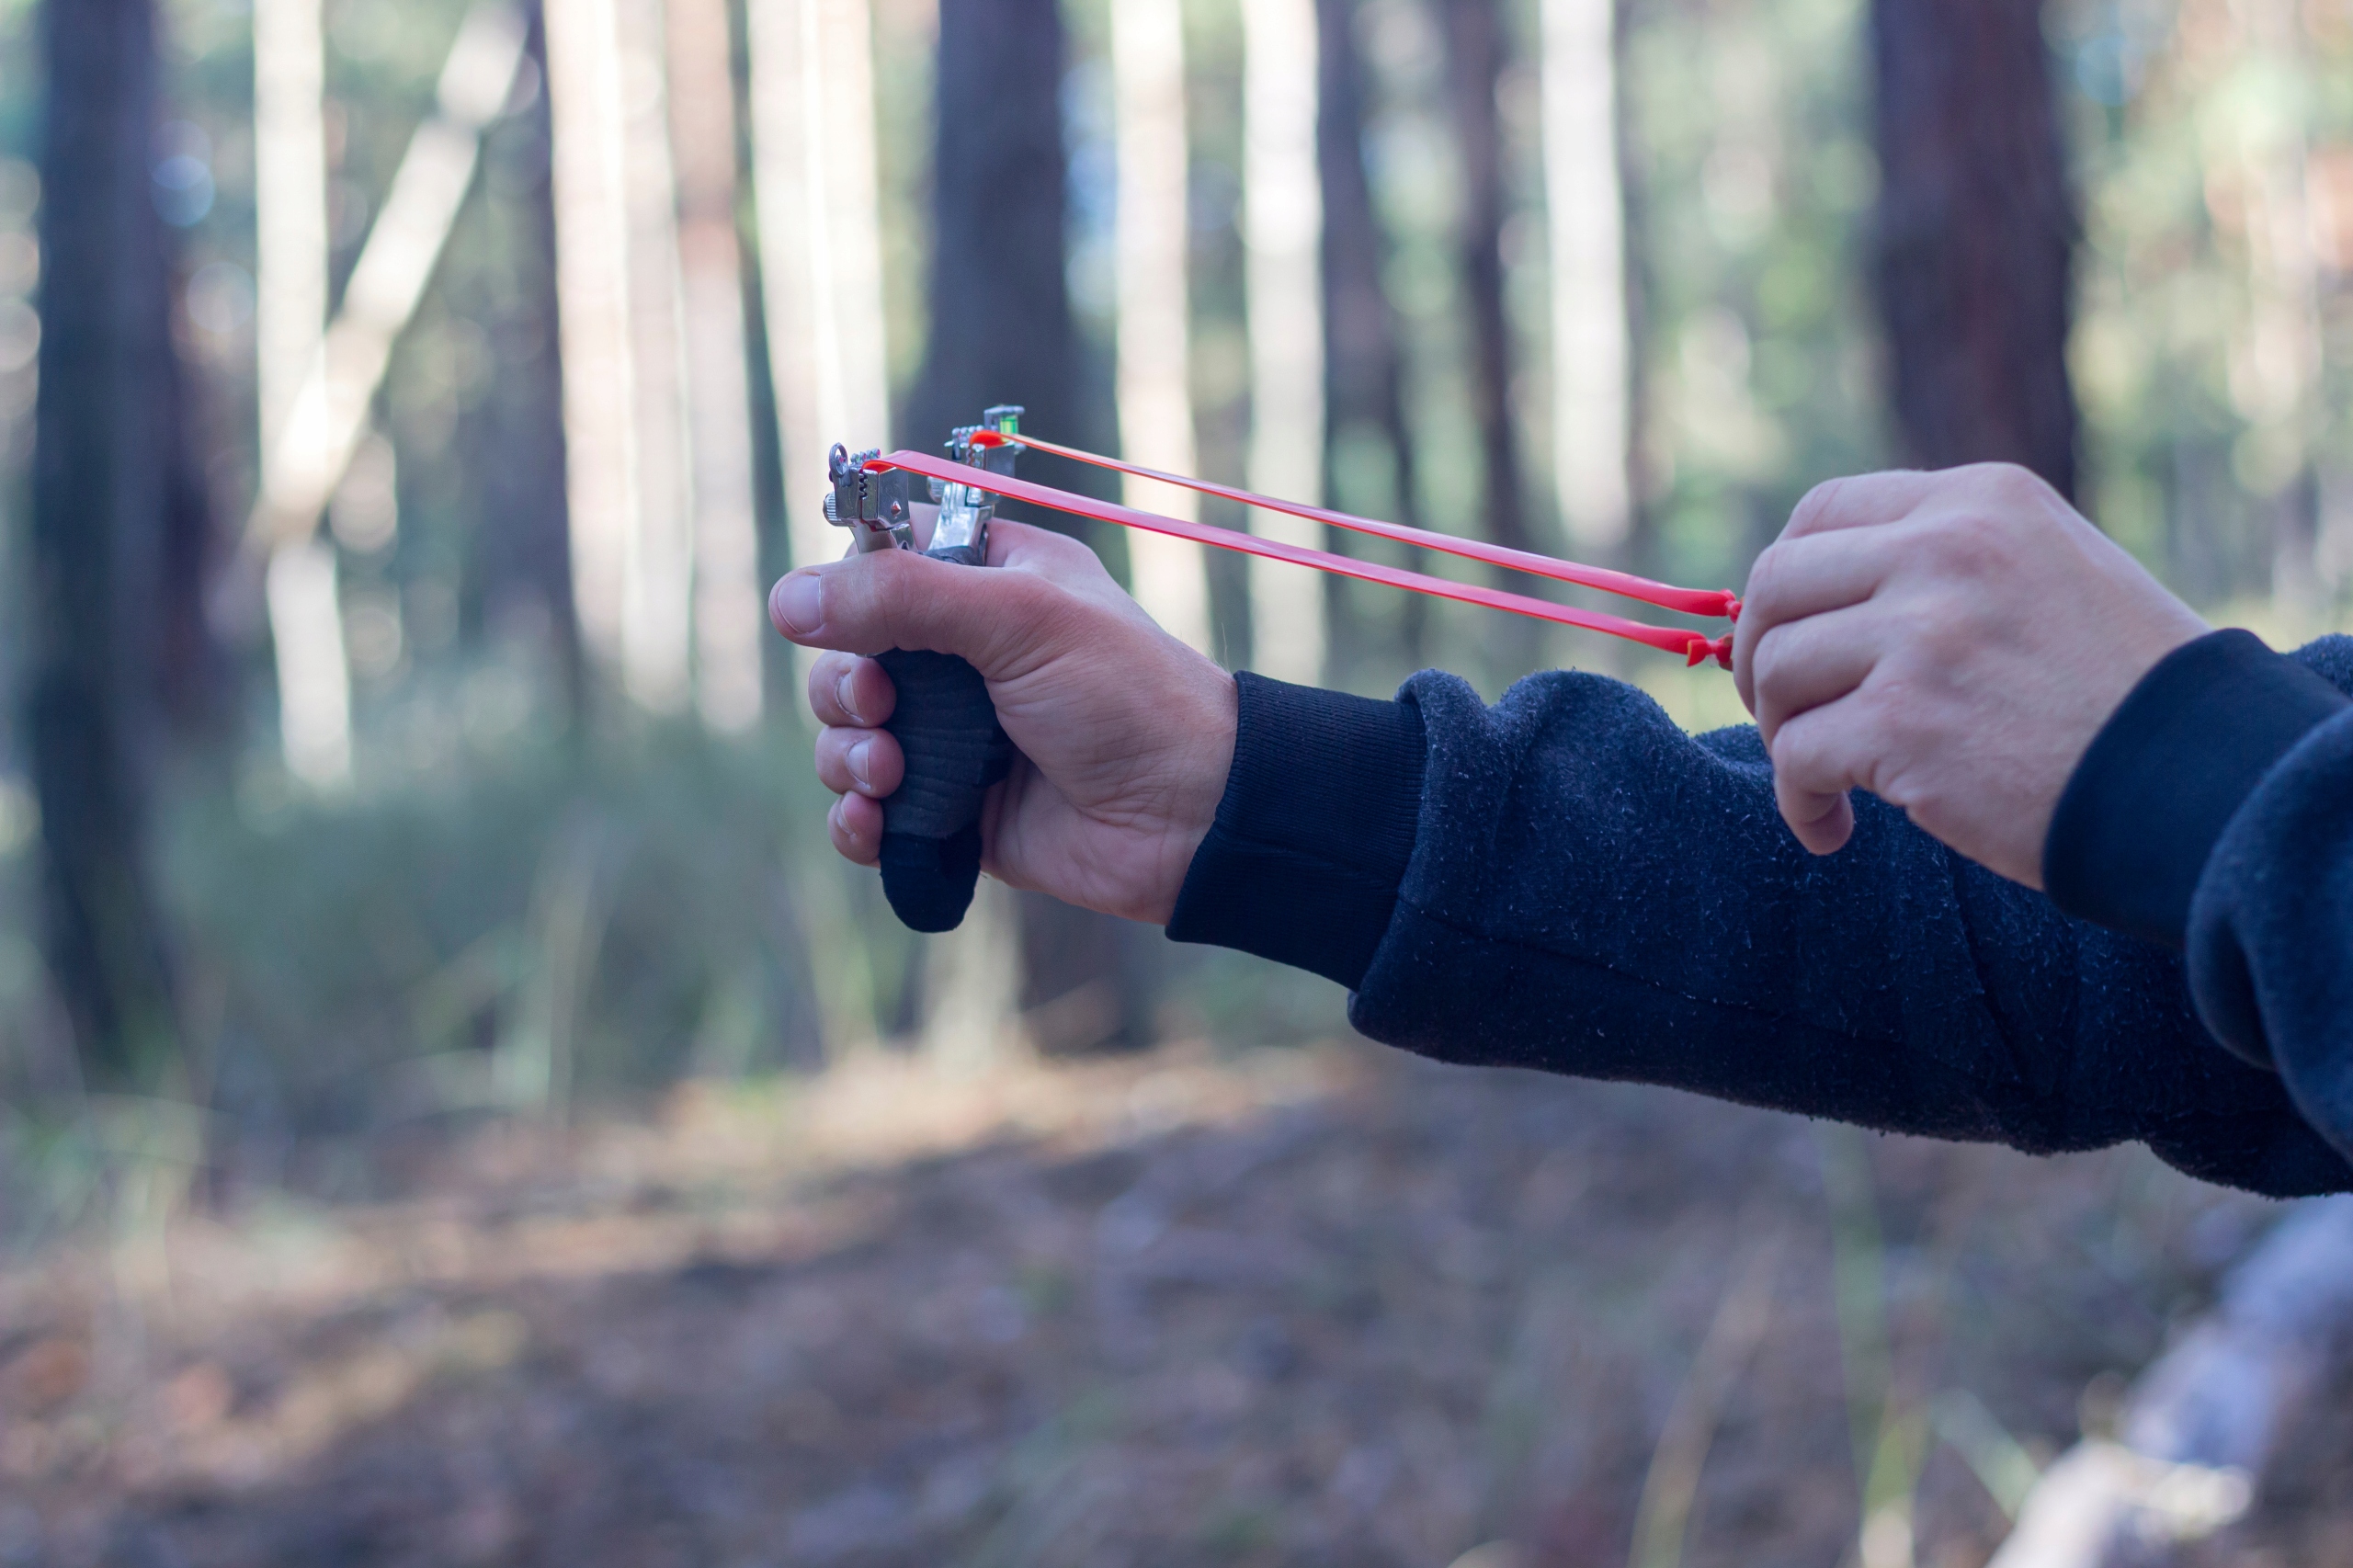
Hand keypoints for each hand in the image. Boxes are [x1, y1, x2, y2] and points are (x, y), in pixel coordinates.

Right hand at [769, 522, 1237, 924]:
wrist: (1190, 818)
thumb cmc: (1127, 698)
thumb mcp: (1019, 617)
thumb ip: (903, 597)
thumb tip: (788, 599)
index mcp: (991, 581)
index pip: (883, 559)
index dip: (849, 585)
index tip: (844, 614)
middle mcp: (966, 654)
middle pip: (848, 653)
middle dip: (844, 686)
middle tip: (882, 709)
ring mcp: (957, 735)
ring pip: (847, 733)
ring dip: (845, 754)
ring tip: (890, 775)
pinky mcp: (953, 810)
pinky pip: (869, 810)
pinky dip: (856, 819)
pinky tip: (873, 823)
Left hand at [1732, 464, 2207, 887]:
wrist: (2193, 780)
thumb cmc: (2122, 692)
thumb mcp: (2048, 573)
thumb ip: (1946, 562)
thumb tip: (1813, 599)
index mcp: (1980, 503)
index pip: (1823, 511)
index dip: (1786, 579)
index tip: (1789, 633)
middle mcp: (1946, 551)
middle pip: (1777, 585)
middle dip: (1759, 656)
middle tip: (1781, 712)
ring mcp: (1922, 635)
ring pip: (1779, 672)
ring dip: (1781, 734)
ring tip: (1824, 780)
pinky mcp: (1903, 724)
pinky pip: (1796, 758)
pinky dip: (1799, 801)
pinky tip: (1831, 827)